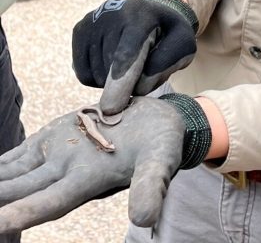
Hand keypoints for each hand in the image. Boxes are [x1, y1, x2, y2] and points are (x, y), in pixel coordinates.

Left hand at [0, 98, 184, 233]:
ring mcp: (58, 155)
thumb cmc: (164, 144)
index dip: (24, 213)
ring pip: (14, 174)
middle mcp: (67, 172)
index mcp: (90, 180)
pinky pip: (18, 155)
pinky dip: (0, 164)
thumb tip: (144, 220)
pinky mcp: (54, 137)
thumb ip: (151, 187)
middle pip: (22, 191)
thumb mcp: (161, 162)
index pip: (51, 202)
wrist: (160, 121)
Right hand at [72, 0, 197, 114]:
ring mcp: (91, 21)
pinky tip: (114, 63)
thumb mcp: (183, 45)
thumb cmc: (167, 34)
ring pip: (96, 76)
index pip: (126, 55)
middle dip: (129, 83)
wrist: (148, 12)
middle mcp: (110, 14)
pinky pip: (84, 74)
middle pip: (111, 71)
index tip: (111, 108)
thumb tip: (137, 88)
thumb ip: (166, 65)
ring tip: (130, 62)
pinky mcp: (79, 30)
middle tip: (145, 67)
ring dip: (114, 83)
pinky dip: (99, 79)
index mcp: (140, 16)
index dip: (119, 83)